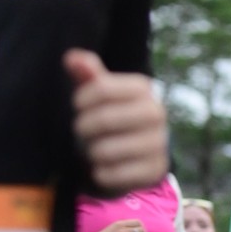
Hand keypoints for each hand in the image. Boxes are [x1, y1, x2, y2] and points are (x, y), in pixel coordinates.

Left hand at [64, 50, 167, 191]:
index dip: (81, 99)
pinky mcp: (155, 169)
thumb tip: (71, 57)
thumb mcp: (98, 92)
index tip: (78, 106)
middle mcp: (156, 113)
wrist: (136, 152)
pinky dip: (101, 173)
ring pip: (106, 150)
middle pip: (103, 119)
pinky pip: (113, 174)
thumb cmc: (110, 114)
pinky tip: (105, 167)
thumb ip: (86, 73)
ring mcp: (158, 143)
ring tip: (95, 149)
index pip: (102, 88)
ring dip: (91, 152)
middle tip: (84, 131)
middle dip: (83, 128)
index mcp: (142, 88)